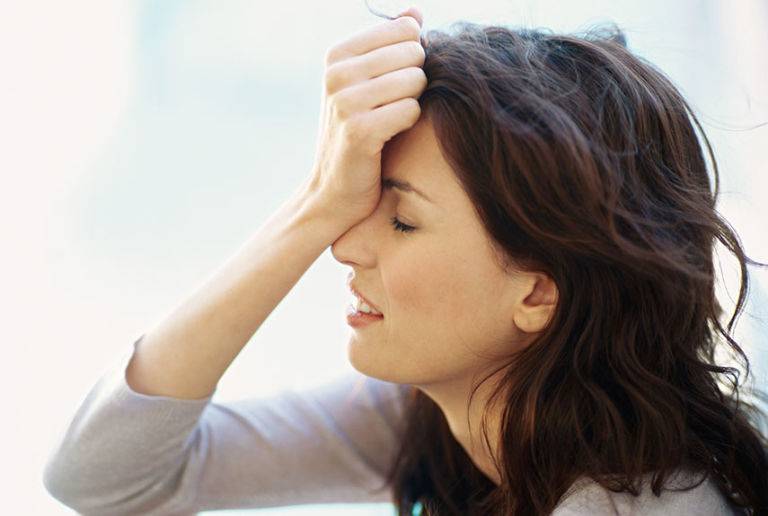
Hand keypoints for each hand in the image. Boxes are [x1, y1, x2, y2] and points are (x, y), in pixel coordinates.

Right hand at [305, 6, 426, 228]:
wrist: (335, 188)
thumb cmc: (358, 131)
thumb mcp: (367, 83)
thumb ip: (390, 44)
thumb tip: (414, 11)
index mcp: (337, 54)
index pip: (405, 29)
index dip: (412, 57)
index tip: (392, 84)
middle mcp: (336, 73)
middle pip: (414, 53)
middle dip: (415, 80)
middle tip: (393, 106)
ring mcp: (345, 102)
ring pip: (416, 81)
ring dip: (413, 103)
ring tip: (390, 121)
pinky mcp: (359, 130)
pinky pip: (411, 110)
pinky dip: (408, 125)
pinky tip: (389, 136)